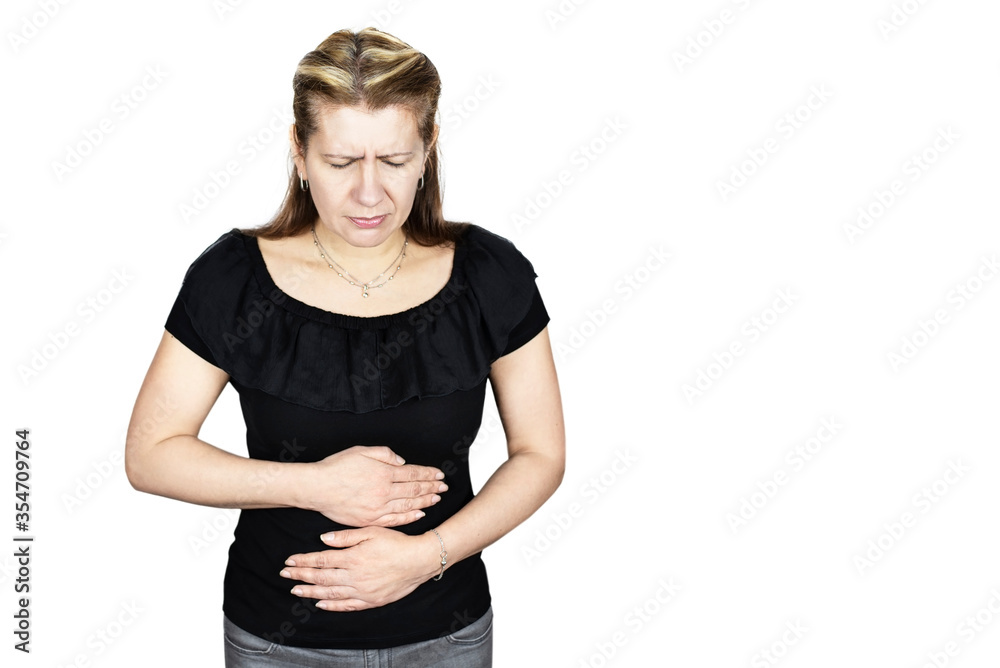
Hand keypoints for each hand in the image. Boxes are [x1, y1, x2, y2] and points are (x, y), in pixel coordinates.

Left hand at [280, 527, 440, 610]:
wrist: (419, 560)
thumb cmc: (397, 543)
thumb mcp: (372, 531)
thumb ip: (347, 537)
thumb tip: (324, 539)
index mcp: (353, 558)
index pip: (321, 561)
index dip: (303, 561)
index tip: (289, 561)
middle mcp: (354, 577)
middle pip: (321, 578)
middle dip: (301, 576)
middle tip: (285, 576)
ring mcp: (362, 591)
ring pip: (330, 594)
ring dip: (311, 592)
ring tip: (296, 591)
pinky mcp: (371, 601)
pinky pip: (347, 606)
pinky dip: (332, 606)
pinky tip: (320, 604)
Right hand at [304, 446, 447, 526]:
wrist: (316, 488)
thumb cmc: (336, 467)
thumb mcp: (361, 451)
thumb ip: (384, 454)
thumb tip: (401, 462)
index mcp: (383, 473)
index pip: (413, 473)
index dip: (428, 474)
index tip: (439, 474)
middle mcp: (384, 491)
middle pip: (414, 490)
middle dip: (431, 487)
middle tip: (444, 486)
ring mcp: (377, 508)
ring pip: (408, 506)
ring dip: (425, 502)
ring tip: (436, 498)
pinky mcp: (369, 520)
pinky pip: (395, 520)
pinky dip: (409, 517)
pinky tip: (419, 514)